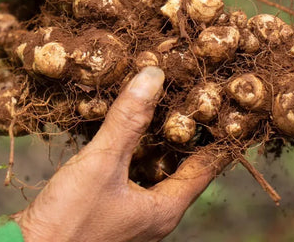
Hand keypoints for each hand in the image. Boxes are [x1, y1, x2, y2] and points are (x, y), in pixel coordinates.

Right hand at [13, 67, 230, 241]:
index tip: (225, 110)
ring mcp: (131, 209)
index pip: (204, 168)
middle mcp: (153, 212)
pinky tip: (124, 125)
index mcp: (164, 209)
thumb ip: (128, 121)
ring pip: (152, 164)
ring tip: (159, 101)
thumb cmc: (69, 219)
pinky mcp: (109, 204)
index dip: (217, 139)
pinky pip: (131, 168)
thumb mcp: (102, 164)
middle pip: (179, 164)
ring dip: (154, 135)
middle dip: (183, 131)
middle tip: (189, 95)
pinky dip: (132, 145)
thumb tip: (153, 75)